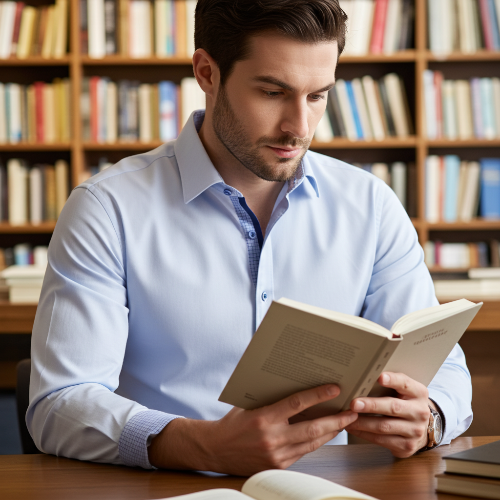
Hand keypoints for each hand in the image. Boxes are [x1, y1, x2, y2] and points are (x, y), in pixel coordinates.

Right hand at [148, 384, 357, 474]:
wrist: (215, 450)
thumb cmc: (233, 422)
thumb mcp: (249, 404)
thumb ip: (272, 398)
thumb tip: (297, 383)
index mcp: (263, 418)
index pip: (297, 404)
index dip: (318, 395)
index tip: (335, 388)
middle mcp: (272, 438)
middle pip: (313, 428)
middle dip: (337, 419)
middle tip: (353, 410)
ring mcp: (277, 455)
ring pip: (312, 442)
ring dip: (332, 431)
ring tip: (346, 421)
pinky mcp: (278, 466)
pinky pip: (304, 452)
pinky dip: (316, 441)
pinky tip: (326, 432)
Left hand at [345, 372, 429, 457]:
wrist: (421, 428)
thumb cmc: (405, 403)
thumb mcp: (404, 391)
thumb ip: (390, 383)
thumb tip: (363, 378)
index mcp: (418, 393)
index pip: (405, 384)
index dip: (393, 380)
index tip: (380, 377)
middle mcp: (419, 412)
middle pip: (393, 407)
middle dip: (371, 405)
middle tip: (354, 403)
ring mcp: (414, 431)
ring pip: (384, 426)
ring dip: (362, 422)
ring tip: (347, 417)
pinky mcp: (407, 446)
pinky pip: (381, 440)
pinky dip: (364, 433)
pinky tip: (353, 428)